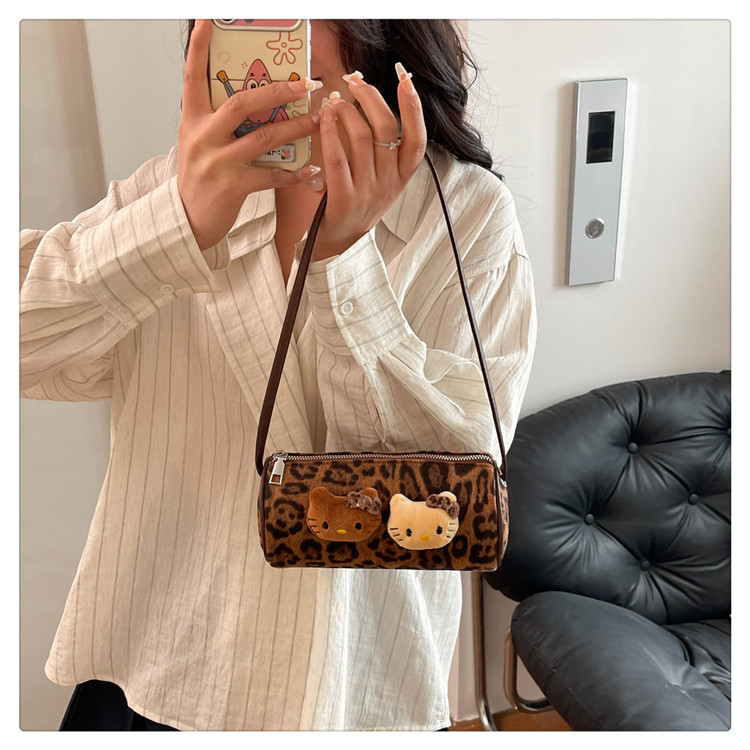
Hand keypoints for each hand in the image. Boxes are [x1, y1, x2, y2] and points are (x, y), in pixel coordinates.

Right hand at [177, 19, 321, 250]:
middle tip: (305, 83)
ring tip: (318, 121)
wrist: (187, 220)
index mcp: (193, 119)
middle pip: (243, 103)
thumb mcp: (199, 142)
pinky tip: (311, 170)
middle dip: (278, 91)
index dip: (201, 46)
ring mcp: (217, 161)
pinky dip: (293, 173)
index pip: (193, 74)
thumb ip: (218, 120)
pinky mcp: (231, 186)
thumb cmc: (200, 178)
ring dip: (296, 129)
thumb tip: (252, 98)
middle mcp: (202, 135)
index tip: (209, 17)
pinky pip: (270, 175)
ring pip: (264, 137)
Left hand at [312, 66, 427, 258]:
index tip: (405, 78)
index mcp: (403, 176)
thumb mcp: (383, 179)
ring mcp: (368, 191)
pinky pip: (337, 158)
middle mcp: (390, 183)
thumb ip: (384, 148)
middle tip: (354, 81)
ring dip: (346, 111)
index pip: (417, 139)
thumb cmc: (360, 201)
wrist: (340, 242)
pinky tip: (325, 118)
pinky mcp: (344, 198)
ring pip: (361, 137)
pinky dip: (330, 132)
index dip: (414, 108)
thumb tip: (370, 102)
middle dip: (370, 97)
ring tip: (334, 101)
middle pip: (386, 128)